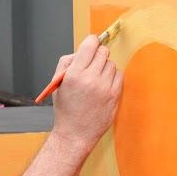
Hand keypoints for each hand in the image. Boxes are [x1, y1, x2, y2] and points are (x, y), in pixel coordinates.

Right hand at [50, 35, 122, 153]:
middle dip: (97, 55)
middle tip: (92, 63)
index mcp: (74, 74)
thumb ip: (67, 63)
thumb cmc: (66, 109)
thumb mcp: (57, 83)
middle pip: (103, 52)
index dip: (91, 42)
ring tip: (96, 79)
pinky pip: (119, 75)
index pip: (90, 44)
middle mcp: (90, 79)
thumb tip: (81, 50)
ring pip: (111, 64)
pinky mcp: (114, 95)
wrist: (75, 134)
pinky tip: (104, 85)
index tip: (91, 43)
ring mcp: (104, 87)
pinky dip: (112, 77)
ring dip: (105, 67)